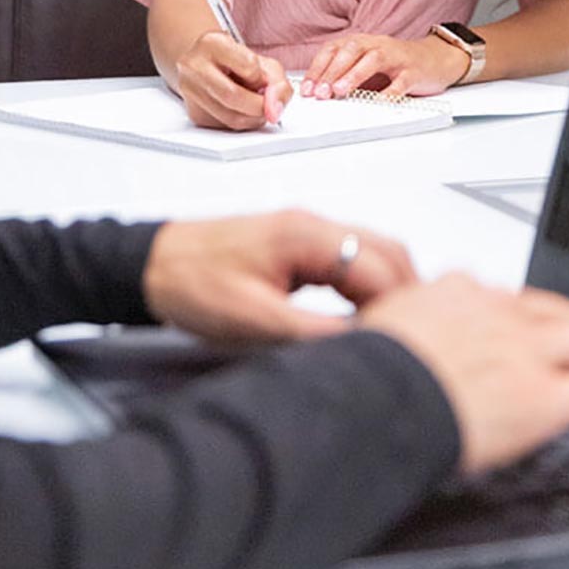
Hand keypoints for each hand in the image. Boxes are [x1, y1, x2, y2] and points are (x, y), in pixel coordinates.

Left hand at [143, 209, 418, 341]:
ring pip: (371, 251)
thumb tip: (361, 344)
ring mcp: (307, 230)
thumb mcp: (254, 320)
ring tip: (391, 330)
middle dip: (407, 292)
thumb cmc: (194, 285)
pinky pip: (350, 256)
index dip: (401, 304)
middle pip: (386, 251)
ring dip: (389, 287)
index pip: (379, 266)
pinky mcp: (298, 243)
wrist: (155, 264)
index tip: (411, 339)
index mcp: (305, 235)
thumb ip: (311, 331)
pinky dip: (367, 283)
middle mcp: (313, 224)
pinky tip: (363, 314)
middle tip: (413, 337)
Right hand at [174, 31, 293, 130]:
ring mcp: (190, 90)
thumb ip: (278, 83)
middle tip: (268, 105)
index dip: (262, 78)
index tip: (261, 80)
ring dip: (253, 118)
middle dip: (260, 106)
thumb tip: (274, 110)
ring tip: (255, 107)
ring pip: (230, 118)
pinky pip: (225, 127)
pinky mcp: (194, 113)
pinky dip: (241, 123)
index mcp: (213, 43)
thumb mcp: (262, 62)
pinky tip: (241, 111)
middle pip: (234, 96)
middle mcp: (194, 65)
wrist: (208, 66)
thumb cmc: (236, 62)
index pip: (248, 66)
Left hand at [301, 30, 467, 100]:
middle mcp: (377, 45)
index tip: (307, 89)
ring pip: (373, 60)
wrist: (435, 59)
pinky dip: (390, 93)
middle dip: (332, 71)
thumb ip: (346, 74)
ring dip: (354, 75)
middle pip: (351, 51)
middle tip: (320, 92)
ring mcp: (397, 57)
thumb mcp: (368, 65)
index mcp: (362, 42)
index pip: (334, 50)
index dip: (318, 68)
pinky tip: (378, 103)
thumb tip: (319, 92)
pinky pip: (401, 81)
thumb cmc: (396, 64)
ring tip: (340, 91)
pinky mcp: (414, 71)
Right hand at [359, 276, 568, 476]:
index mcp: (456, 294)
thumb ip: (403, 327)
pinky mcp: (543, 395)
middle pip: (566, 314)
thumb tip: (392, 341)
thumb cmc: (362, 373)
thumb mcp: (378, 330)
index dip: (532, 327)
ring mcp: (525, 350)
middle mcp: (498, 312)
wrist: (369, 395)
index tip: (533, 348)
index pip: (513, 301)